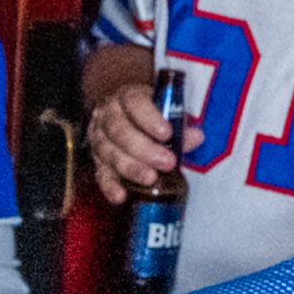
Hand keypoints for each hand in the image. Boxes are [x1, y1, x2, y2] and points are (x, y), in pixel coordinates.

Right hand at [87, 83, 194, 205]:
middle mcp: (108, 115)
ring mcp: (99, 138)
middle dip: (144, 149)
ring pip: (109, 152)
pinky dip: (110, 186)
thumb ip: (182, 125)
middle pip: (120, 131)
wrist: (128, 118)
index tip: (167, 133)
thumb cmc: (153, 115)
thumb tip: (196, 137)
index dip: (150, 118)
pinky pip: (100, 174)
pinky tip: (121, 195)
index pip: (134, 103)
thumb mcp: (169, 113)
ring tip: (150, 179)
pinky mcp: (97, 160)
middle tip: (167, 162)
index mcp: (128, 97)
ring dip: (131, 168)